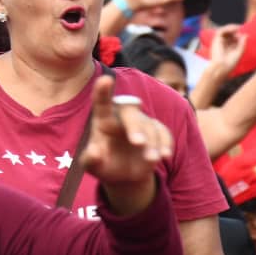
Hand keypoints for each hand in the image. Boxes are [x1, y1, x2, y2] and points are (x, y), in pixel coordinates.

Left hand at [81, 76, 169, 214]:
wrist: (124, 174)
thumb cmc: (104, 165)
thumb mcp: (92, 166)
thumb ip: (90, 160)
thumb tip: (93, 152)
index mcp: (103, 119)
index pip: (101, 102)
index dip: (102, 91)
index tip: (105, 79)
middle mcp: (123, 117)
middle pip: (130, 113)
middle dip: (135, 126)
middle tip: (137, 142)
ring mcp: (141, 123)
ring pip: (150, 125)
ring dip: (152, 142)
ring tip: (151, 159)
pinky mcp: (156, 132)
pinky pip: (163, 132)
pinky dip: (165, 143)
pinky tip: (164, 155)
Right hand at [208, 24, 246, 76]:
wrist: (222, 67)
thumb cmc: (230, 63)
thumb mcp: (239, 52)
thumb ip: (242, 44)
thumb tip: (246, 35)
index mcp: (228, 47)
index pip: (234, 38)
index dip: (239, 35)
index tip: (245, 34)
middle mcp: (223, 44)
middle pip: (229, 33)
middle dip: (235, 30)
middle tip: (242, 28)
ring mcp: (219, 41)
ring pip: (224, 31)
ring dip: (231, 28)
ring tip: (238, 27)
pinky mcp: (216, 40)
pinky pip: (221, 31)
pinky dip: (227, 29)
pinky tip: (234, 29)